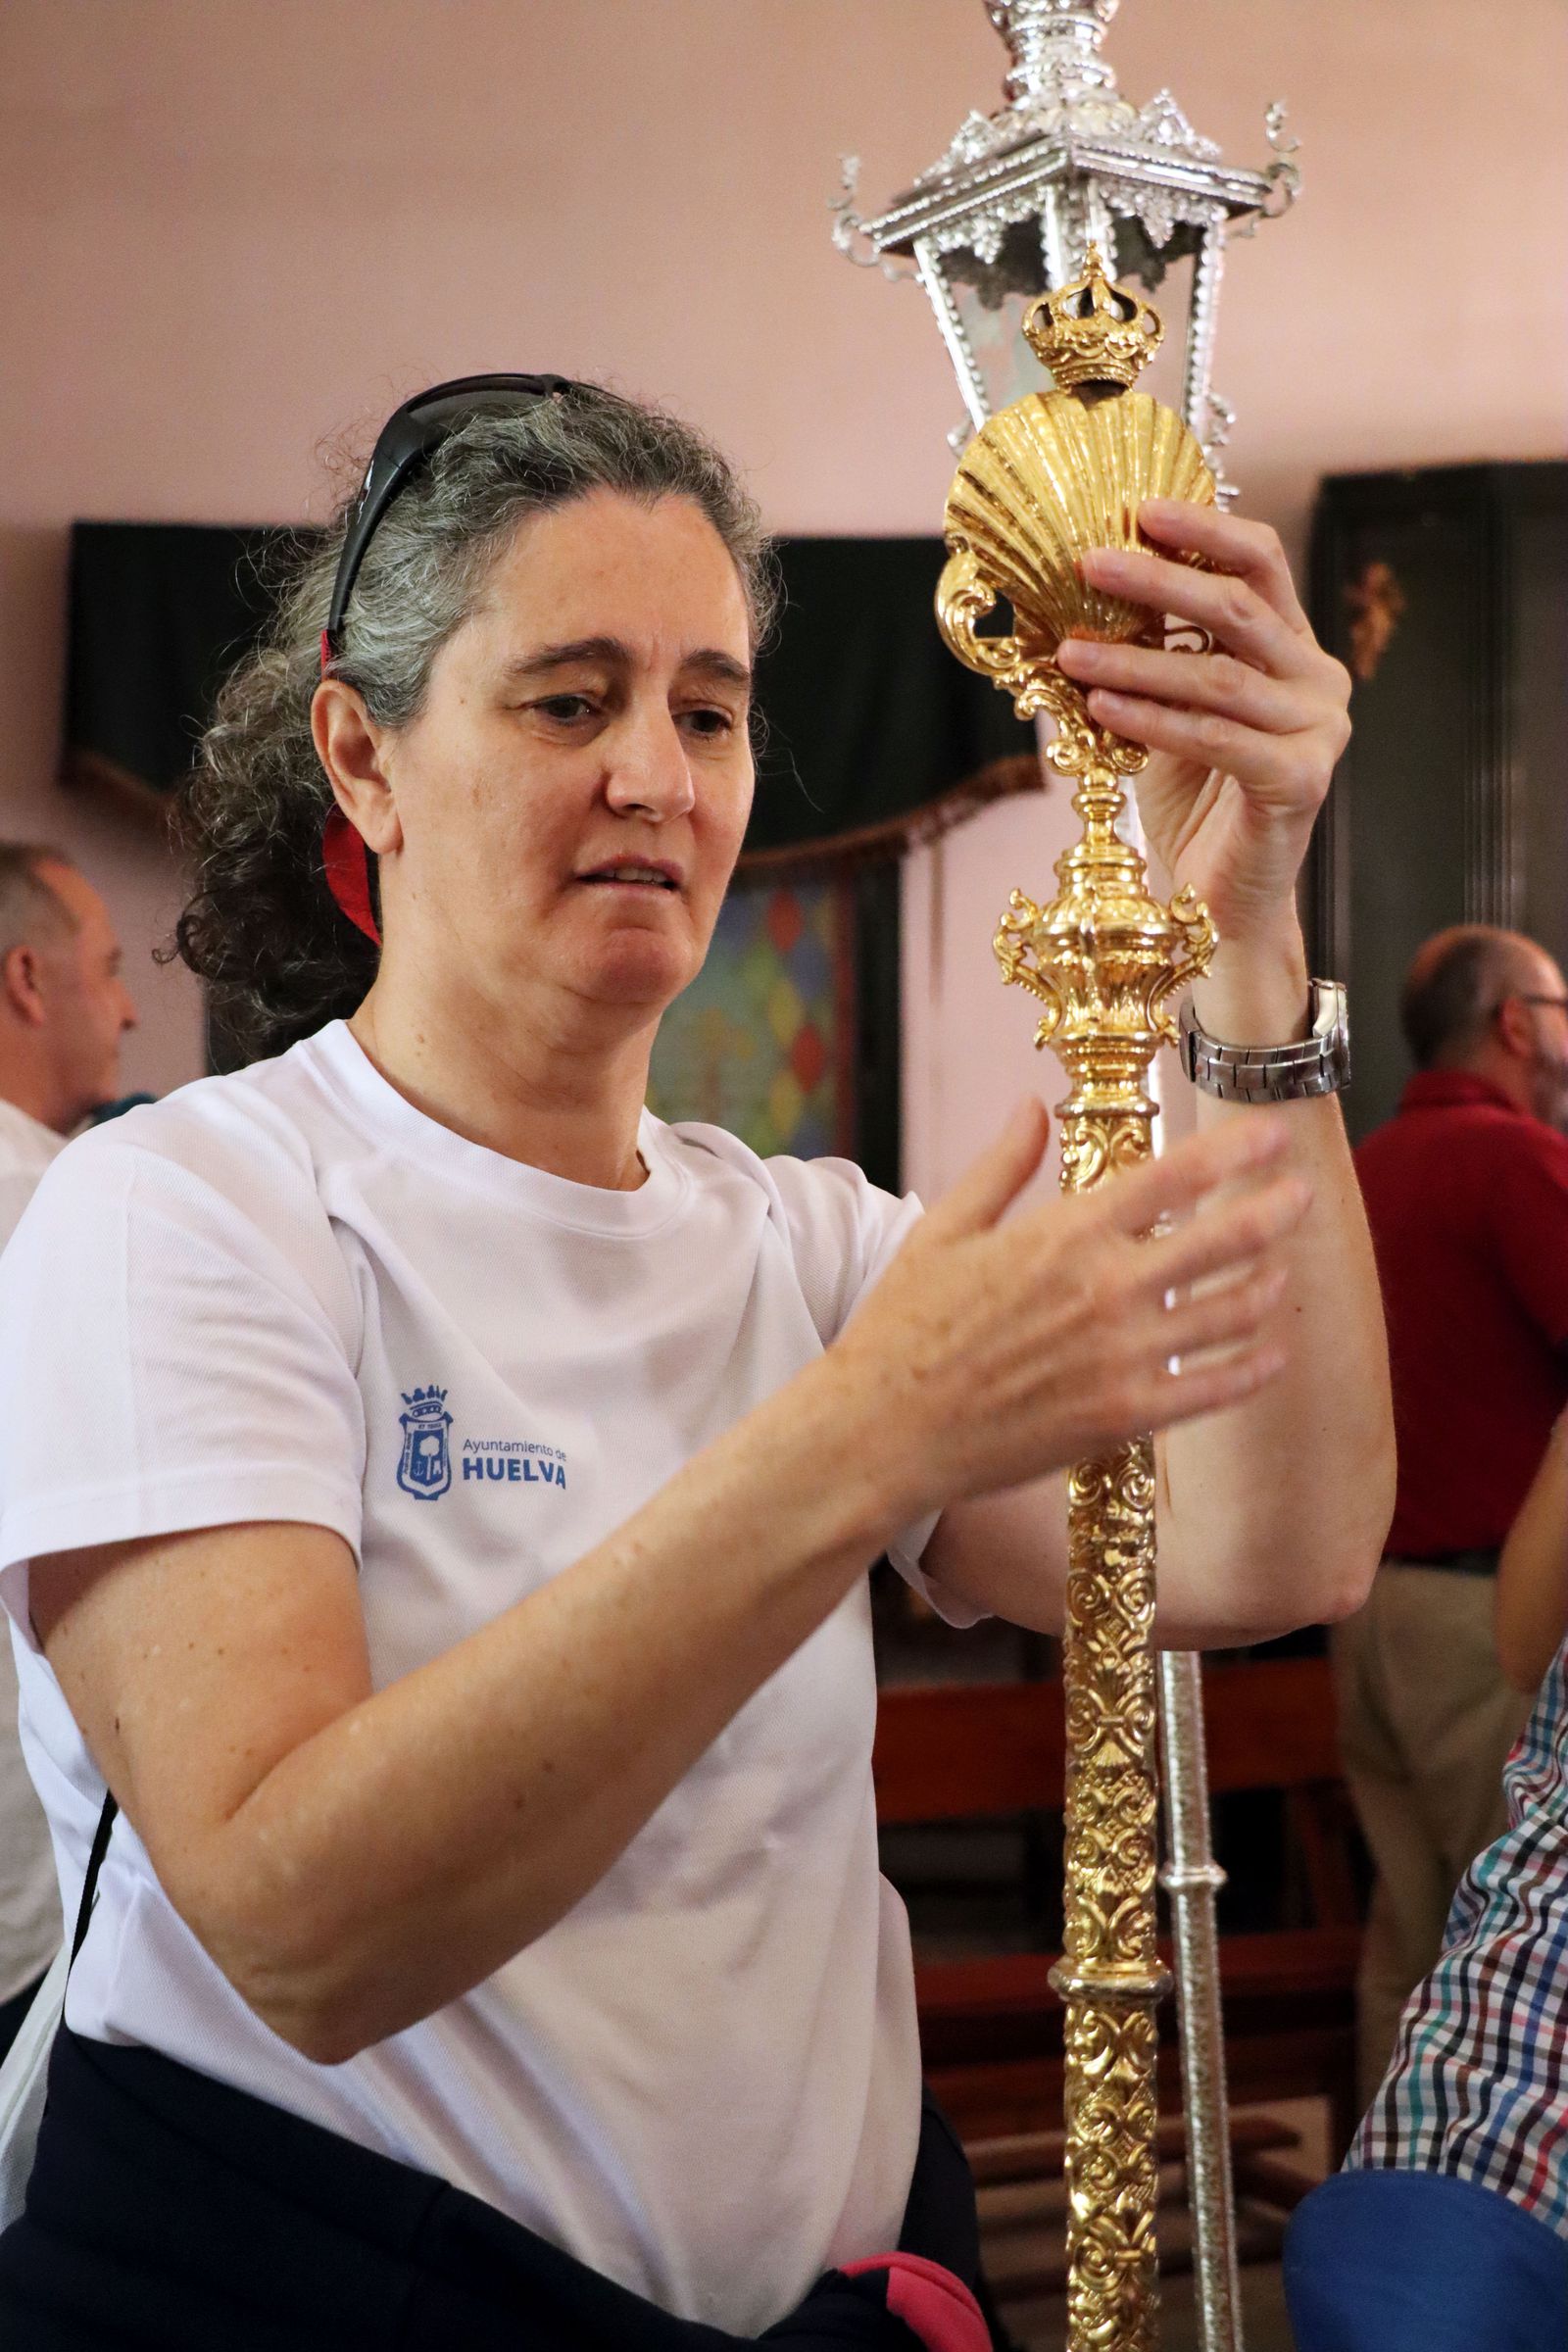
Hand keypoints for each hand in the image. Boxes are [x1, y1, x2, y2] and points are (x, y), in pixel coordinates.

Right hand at [832, 1099, 1311, 1522]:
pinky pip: (1215, 1389)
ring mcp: (1123, 1358)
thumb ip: (1000, 1166)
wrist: (884, 1433)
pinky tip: (1272, 1353)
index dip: (1235, 1150)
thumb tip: (1030, 1105)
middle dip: (1274, 1209)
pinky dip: (1254, 1367)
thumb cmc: (903, 1330)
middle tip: (1300, 1193)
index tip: (1273, 1133)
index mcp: (1065, 1235)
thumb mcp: (943, 1231)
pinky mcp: (1126, 1417)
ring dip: (1267, 1285)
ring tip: (1282, 1270)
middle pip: (1224, 1239)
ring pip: (1231, 1313)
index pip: (1174, 1177)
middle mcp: (1106, 1290)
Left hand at [1054, 500, 1351, 952]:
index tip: (1137, 508)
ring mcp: (1319, 731)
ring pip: (1219, 675)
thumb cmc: (1194, 804)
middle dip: (1158, 579)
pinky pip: (1217, 737)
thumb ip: (1149, 653)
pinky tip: (1100, 705)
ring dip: (1135, 659)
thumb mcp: (1166, 711)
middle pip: (1239, 607)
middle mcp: (1319, 681)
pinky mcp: (1302, 780)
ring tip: (1069, 651)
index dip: (1203, 530)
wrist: (1223, 904)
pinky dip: (1153, 719)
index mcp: (1293, 650)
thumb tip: (1073, 596)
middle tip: (1087, 563)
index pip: (1260, 564)